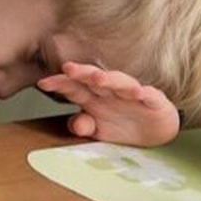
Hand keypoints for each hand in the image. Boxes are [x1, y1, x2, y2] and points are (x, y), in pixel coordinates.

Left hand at [37, 62, 179, 145]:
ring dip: (110, 79)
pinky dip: (144, 93)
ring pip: (121, 83)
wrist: (157, 130)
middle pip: (95, 79)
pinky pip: (149, 95)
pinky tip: (138, 92)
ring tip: (99, 78)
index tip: (43, 83)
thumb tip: (75, 124)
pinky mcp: (153, 100)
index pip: (75, 88)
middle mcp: (111, 92)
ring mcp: (133, 94)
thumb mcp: (100, 132)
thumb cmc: (124, 125)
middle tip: (68, 68)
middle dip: (82, 73)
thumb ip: (84, 126)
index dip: (60, 84)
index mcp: (94, 98)